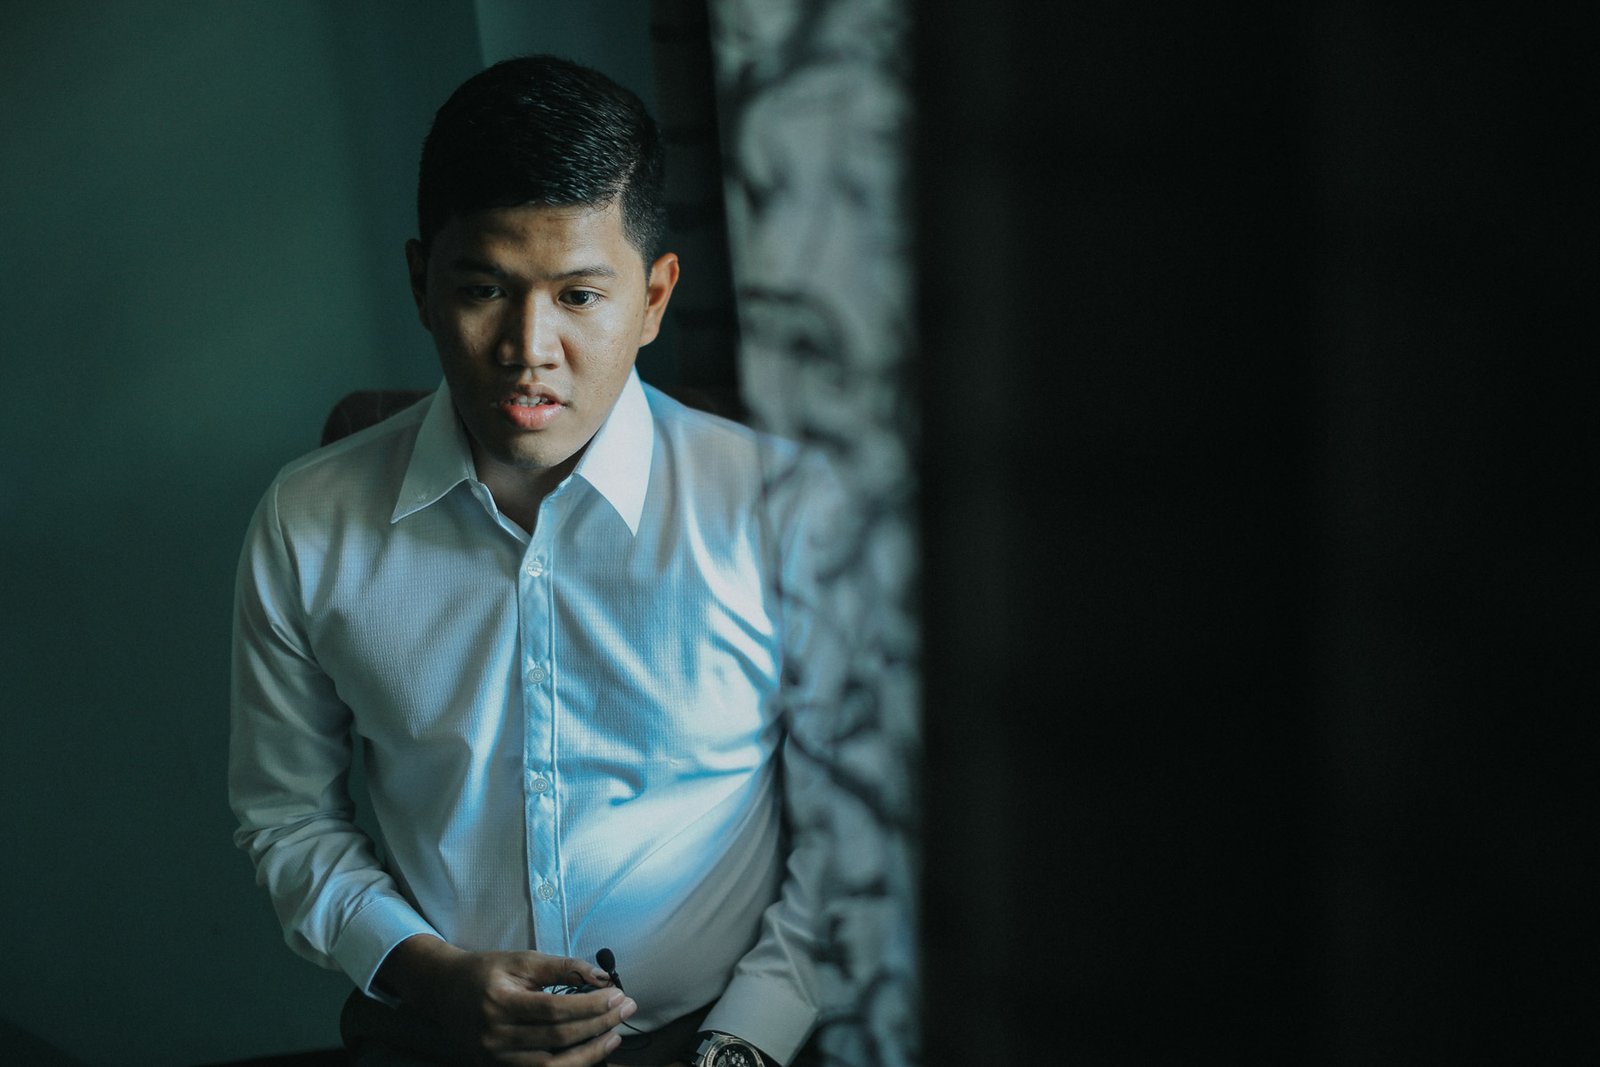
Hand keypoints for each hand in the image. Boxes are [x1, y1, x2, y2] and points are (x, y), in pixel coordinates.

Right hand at [378, 934, 637, 1064]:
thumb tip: (602, 976)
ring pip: (551, 1066)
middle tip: (627, 1009)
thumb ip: (561, 967)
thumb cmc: (487, 971)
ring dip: (589, 1052)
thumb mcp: (521, 959)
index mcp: (499, 1002)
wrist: (444, 992)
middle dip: (598, 1024)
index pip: (554, 1009)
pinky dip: (569, 1066)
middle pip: (557, 1038)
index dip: (590, 1005)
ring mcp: (494, 1059)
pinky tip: (591, 1054)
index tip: (619, 995)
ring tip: (614, 1035)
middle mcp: (494, 1036)